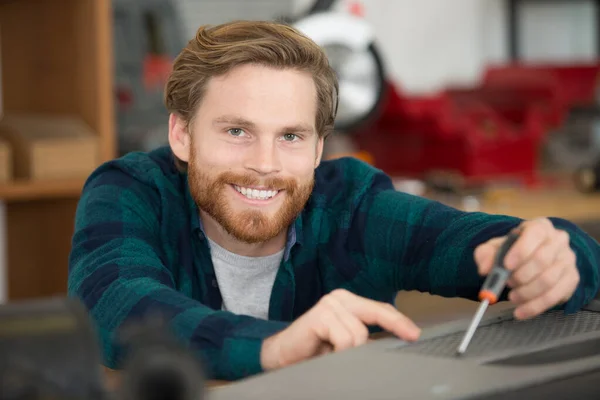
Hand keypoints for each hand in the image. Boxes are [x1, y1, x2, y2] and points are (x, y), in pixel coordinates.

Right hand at [260, 289, 420, 370]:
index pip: (380, 309)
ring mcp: (330, 304)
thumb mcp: (344, 342)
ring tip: (335, 356)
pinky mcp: (321, 315)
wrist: (281, 356)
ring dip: (351, 353)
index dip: (399, 321)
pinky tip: (328, 354)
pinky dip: (341, 353)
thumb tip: (392, 342)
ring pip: (360, 334)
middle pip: (377, 312)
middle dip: (395, 326)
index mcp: (347, 302)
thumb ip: (363, 337)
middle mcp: (339, 298)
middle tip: (411, 337)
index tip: (415, 334)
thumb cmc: (313, 351)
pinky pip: (346, 340)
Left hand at [475, 218, 579, 319]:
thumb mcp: (493, 248)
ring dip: (526, 293)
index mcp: (540, 227)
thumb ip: (485, 255)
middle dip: (521, 276)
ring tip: (512, 297)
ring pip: (548, 280)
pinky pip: (555, 297)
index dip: (521, 251)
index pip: (535, 234)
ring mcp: (568, 260)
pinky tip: (521, 311)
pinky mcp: (571, 279)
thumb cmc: (511, 251)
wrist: (528, 260)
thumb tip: (484, 269)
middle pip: (542, 260)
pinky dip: (535, 307)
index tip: (506, 266)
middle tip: (507, 284)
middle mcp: (558, 240)